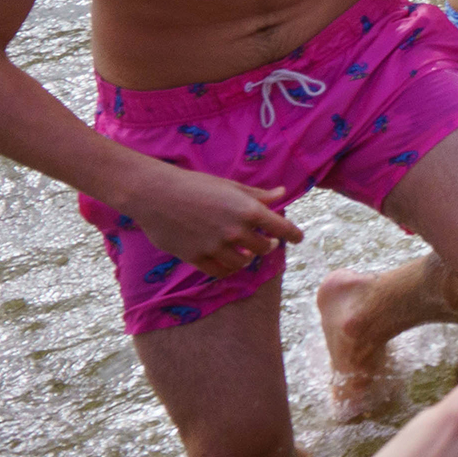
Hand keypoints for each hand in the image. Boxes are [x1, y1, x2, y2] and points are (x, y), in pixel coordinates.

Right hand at [125, 162, 301, 277]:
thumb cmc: (196, 185)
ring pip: (243, 262)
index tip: (300, 238)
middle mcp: (235, 230)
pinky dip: (228, 268)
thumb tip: (282, 193)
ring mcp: (216, 246)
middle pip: (263, 247)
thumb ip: (258, 195)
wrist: (157, 195)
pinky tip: (230, 262)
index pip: (281, 227)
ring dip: (248, 258)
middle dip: (268, 245)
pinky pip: (219, 271)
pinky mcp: (196, 257)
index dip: (294, 234)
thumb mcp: (231, 186)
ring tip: (248, 253)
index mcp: (248, 210)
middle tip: (268, 242)